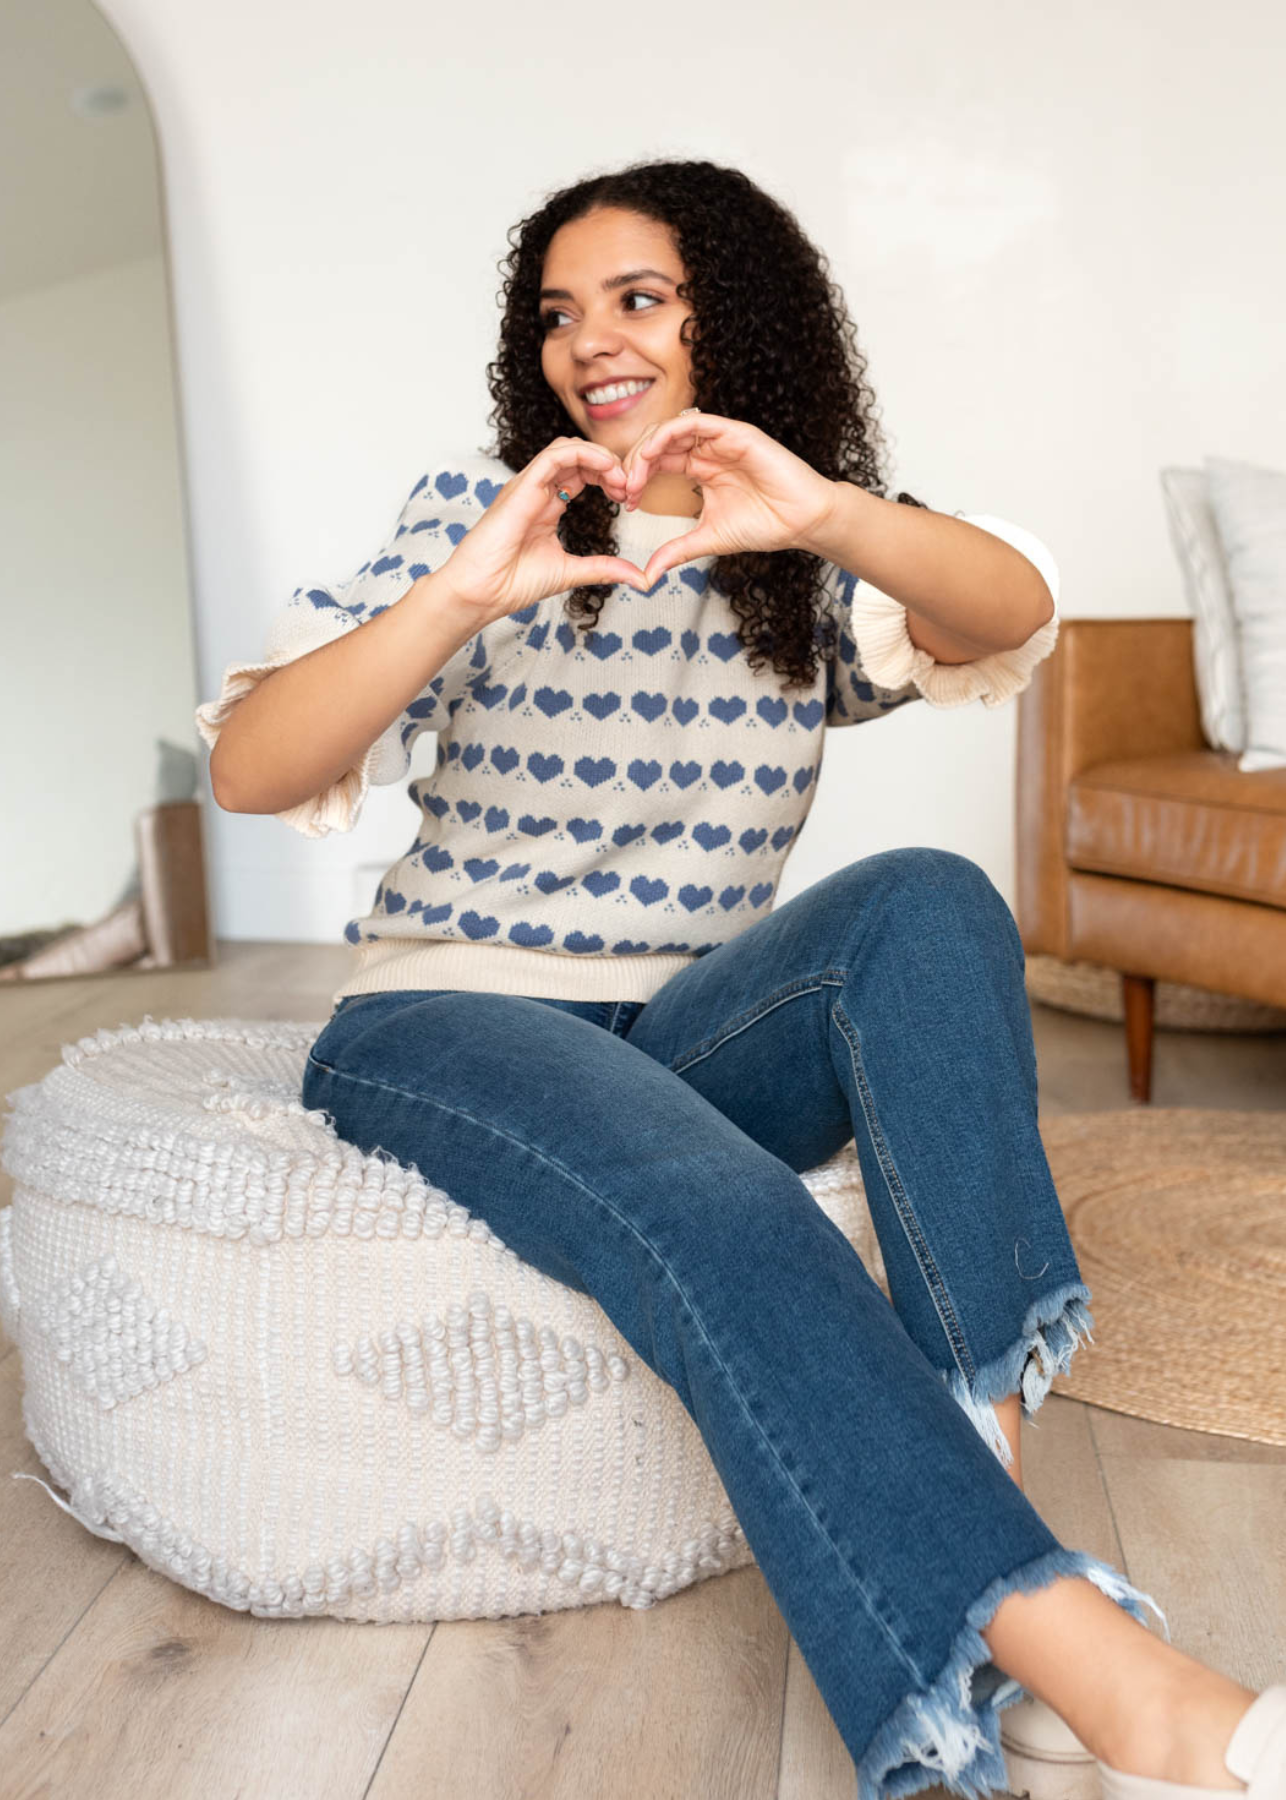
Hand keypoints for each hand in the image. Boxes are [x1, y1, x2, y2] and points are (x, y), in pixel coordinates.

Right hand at [438, 438, 647, 623]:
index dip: (610, 479)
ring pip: (568, 449)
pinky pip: (555, 455)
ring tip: (621, 479)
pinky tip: (606, 469)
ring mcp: (528, 486)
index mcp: (546, 505)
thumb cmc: (512, 584)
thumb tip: (639, 578)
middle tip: (631, 488)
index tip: (629, 499)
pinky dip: (585, 455)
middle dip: (610, 466)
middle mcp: (537, 490)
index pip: (582, 474)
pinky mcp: (521, 487)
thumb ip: (604, 568)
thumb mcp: (571, 572)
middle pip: (578, 457)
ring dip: (601, 457)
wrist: (480, 593)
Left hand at [619, 413, 838, 587]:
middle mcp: (707, 449)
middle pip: (658, 443)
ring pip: (671, 428)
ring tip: (635, 475)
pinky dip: (668, 433)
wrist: (802, 521)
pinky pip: (694, 421)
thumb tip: (646, 577)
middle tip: (626, 490)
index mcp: (699, 468)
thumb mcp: (708, 539)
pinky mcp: (735, 432)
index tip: (627, 503)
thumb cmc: (765, 526)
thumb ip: (676, 551)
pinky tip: (652, 454)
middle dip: (635, 464)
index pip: (657, 462)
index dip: (637, 478)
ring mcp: (720, 438)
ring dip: (646, 448)